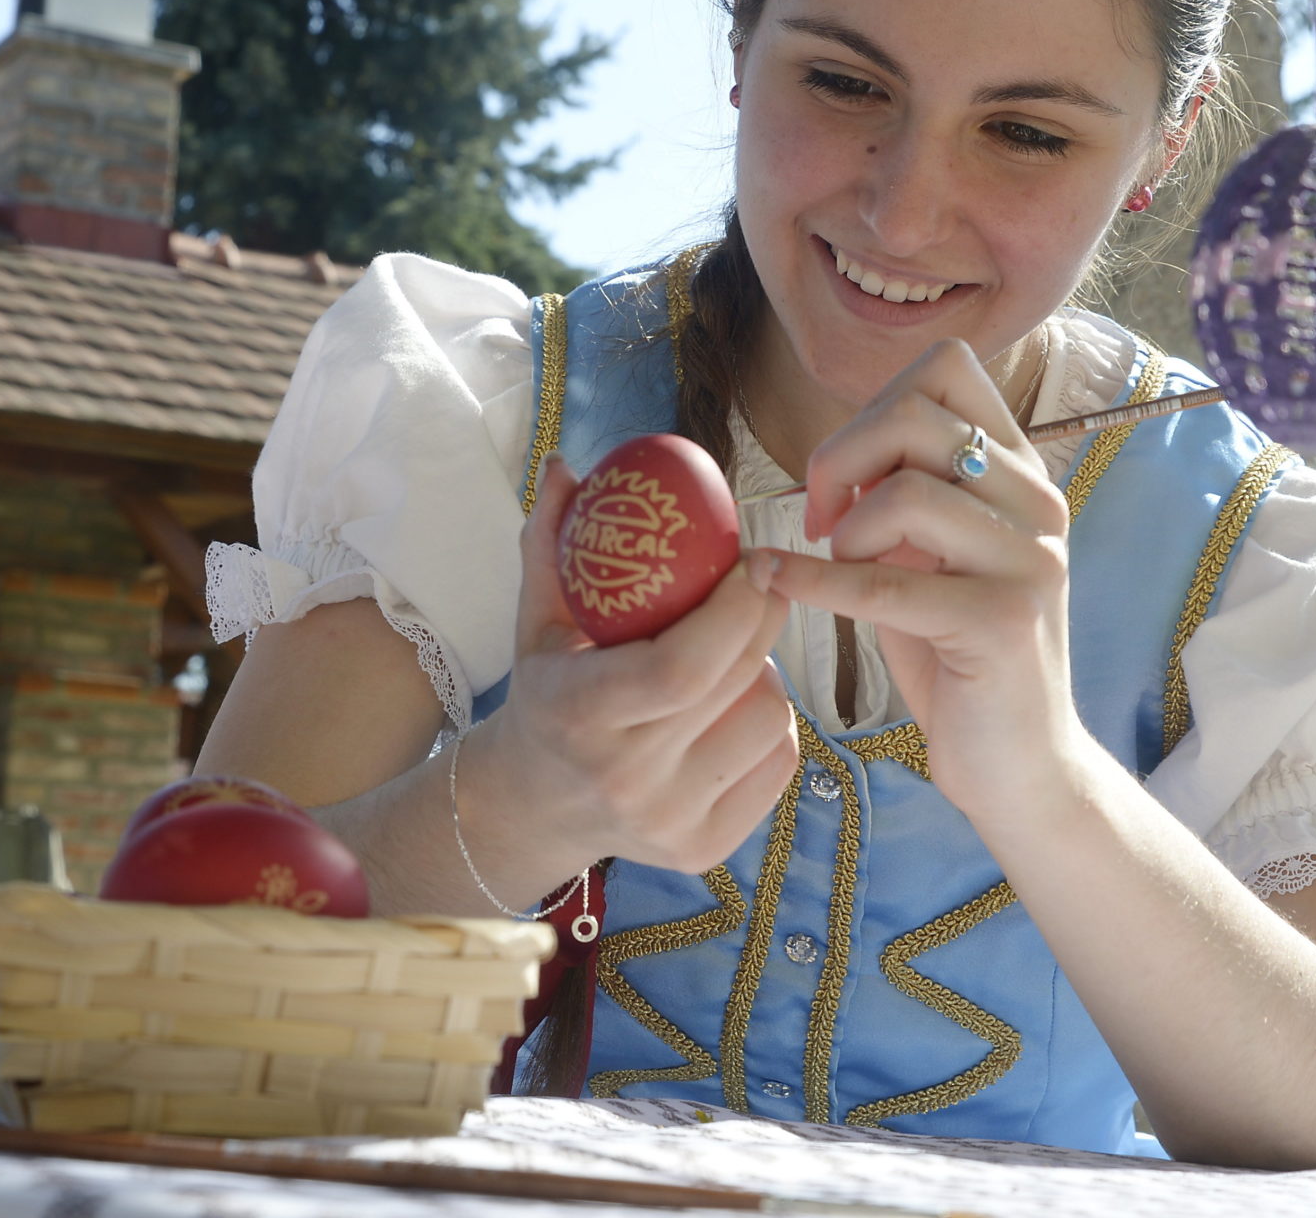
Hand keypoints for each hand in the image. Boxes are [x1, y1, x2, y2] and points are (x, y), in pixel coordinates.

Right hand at [469, 457, 800, 879]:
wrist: (537, 805)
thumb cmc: (545, 691)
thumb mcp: (536, 620)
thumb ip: (550, 542)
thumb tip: (564, 465)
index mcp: (578, 714)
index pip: (681, 667)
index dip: (734, 610)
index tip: (754, 560)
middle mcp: (626, 778)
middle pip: (735, 683)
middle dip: (762, 619)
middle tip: (765, 582)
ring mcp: (670, 822)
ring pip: (770, 720)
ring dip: (765, 674)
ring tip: (732, 656)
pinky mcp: (706, 849)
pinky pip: (779, 763)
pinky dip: (769, 723)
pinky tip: (734, 706)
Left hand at [772, 339, 1098, 823]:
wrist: (1021, 769)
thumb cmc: (957, 658)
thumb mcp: (931, 555)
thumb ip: (900, 493)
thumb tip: (832, 454)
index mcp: (1020, 473)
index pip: (946, 368)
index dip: (874, 406)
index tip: (847, 474)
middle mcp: (1037, 503)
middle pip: (916, 414)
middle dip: (840, 457)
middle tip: (822, 520)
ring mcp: (1029, 560)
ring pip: (905, 493)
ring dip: (848, 533)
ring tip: (849, 573)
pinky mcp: (1002, 622)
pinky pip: (886, 581)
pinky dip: (816, 579)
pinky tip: (779, 579)